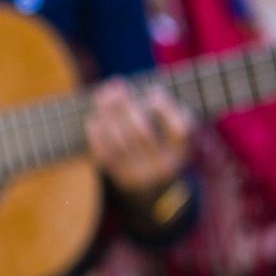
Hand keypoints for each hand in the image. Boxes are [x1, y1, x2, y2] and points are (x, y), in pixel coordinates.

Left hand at [86, 81, 192, 199]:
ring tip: (103, 96)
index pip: (178, 130)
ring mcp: (139, 174)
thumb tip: (147, 91)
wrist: (153, 190)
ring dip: (107, 116)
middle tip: (117, 85)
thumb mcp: (175, 134)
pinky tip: (95, 118)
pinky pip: (104, 154)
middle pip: (142, 134)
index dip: (164, 109)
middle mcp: (162, 167)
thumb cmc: (164, 148)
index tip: (154, 90)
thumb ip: (169, 113)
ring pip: (119, 143)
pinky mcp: (119, 177)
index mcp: (180, 153)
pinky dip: (97, 134)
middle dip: (126, 106)